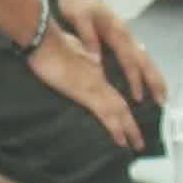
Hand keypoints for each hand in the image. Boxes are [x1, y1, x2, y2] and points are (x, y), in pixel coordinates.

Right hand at [26, 28, 141, 150]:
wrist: (42, 37)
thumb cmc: (47, 42)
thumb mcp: (66, 49)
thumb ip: (76, 57)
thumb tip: (78, 63)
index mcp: (94, 68)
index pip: (112, 91)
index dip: (121, 105)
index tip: (125, 118)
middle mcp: (99, 78)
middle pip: (121, 103)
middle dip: (131, 123)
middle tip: (139, 140)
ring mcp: (95, 85)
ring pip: (120, 110)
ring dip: (130, 128)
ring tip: (137, 144)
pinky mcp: (87, 93)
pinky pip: (106, 115)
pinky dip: (116, 128)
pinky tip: (121, 139)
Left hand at [53, 0, 166, 104]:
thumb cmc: (77, 3)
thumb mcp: (79, 16)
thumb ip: (88, 36)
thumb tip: (96, 60)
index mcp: (116, 32)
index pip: (129, 60)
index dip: (134, 79)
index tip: (139, 97)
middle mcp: (125, 35)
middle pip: (145, 61)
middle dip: (155, 81)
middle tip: (164, 101)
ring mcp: (125, 36)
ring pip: (145, 59)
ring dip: (154, 77)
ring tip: (162, 95)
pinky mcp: (121, 37)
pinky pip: (138, 57)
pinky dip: (145, 70)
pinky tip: (147, 80)